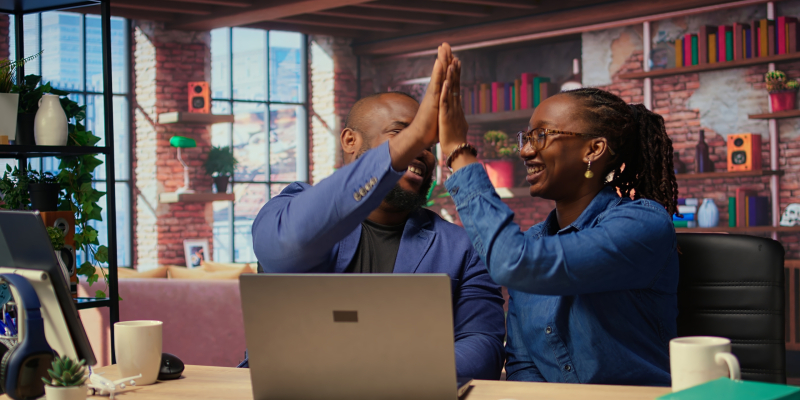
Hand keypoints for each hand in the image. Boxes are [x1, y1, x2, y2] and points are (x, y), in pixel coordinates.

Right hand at [388, 43, 449, 170]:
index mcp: (440, 96)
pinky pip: (436, 82)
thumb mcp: (442, 117)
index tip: (453, 56)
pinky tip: (440, 62)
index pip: (446, 78)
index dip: (449, 67)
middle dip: (444, 57)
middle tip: (445, 43)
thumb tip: (449, 112)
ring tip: (443, 47)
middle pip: (441, 72)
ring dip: (441, 60)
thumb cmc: (431, 130)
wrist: (421, 137)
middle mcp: (436, 93)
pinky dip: (438, 72)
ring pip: (438, 74)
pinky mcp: (432, 99)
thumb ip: (445, 112)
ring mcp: (433, 95)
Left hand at [439, 58, 468, 155]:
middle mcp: (456, 105)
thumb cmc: (456, 140)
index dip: (456, 73)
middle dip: (453, 67)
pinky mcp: (446, 116)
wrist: (457, 151)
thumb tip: (462, 117)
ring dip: (452, 75)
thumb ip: (459, 118)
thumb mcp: (458, 125)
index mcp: (456, 106)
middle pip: (455, 82)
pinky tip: (446, 81)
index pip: (456, 86)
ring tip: (451, 61)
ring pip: (452, 90)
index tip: (455, 60)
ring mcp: (452, 110)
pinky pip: (446, 101)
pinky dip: (446, 91)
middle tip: (452, 52)